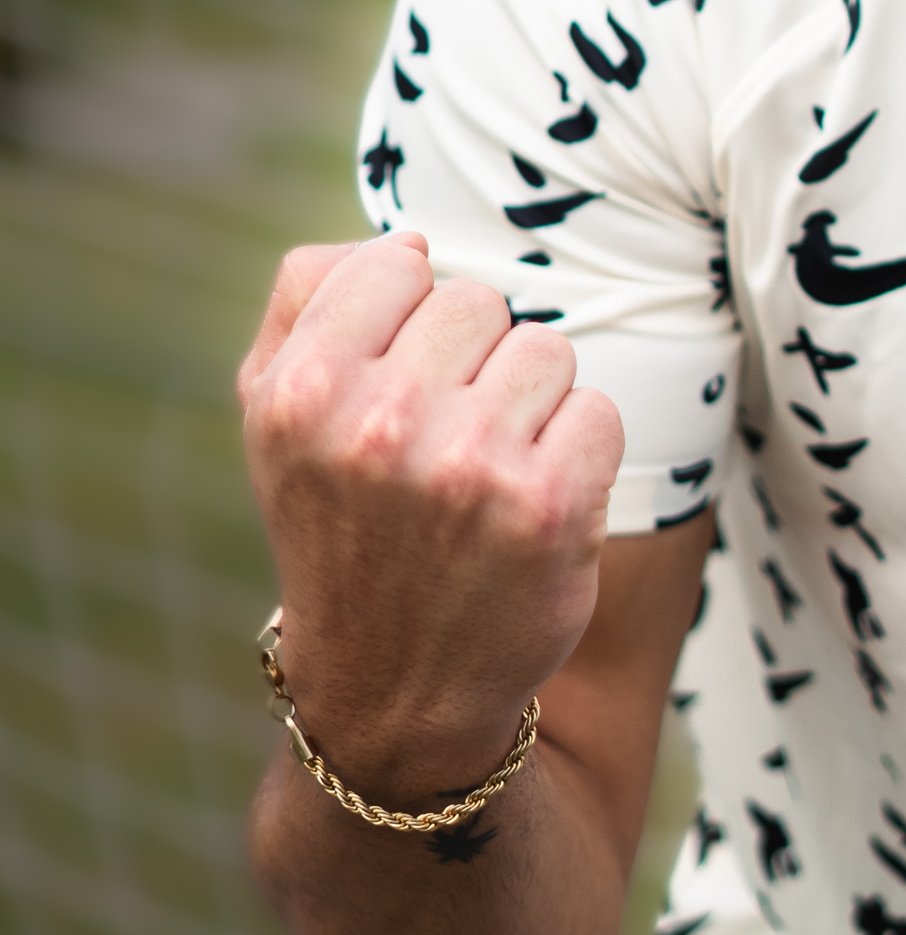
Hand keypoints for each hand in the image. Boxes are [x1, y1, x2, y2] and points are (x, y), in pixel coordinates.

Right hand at [239, 236, 624, 801]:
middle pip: (480, 301)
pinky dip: (580, 452)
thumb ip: (312, 301)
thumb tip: (407, 241)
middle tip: (443, 444)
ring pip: (547, 350)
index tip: (398, 381)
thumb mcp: (278, 418)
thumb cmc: (343, 527)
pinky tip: (534, 506)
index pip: (399, 261)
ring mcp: (466, 469)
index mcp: (301, 393)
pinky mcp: (548, 509)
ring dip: (532, 406)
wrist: (393, 693)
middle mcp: (376, 426)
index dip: (412, 316)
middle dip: (474, 362)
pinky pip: (598, 410)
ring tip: (486, 475)